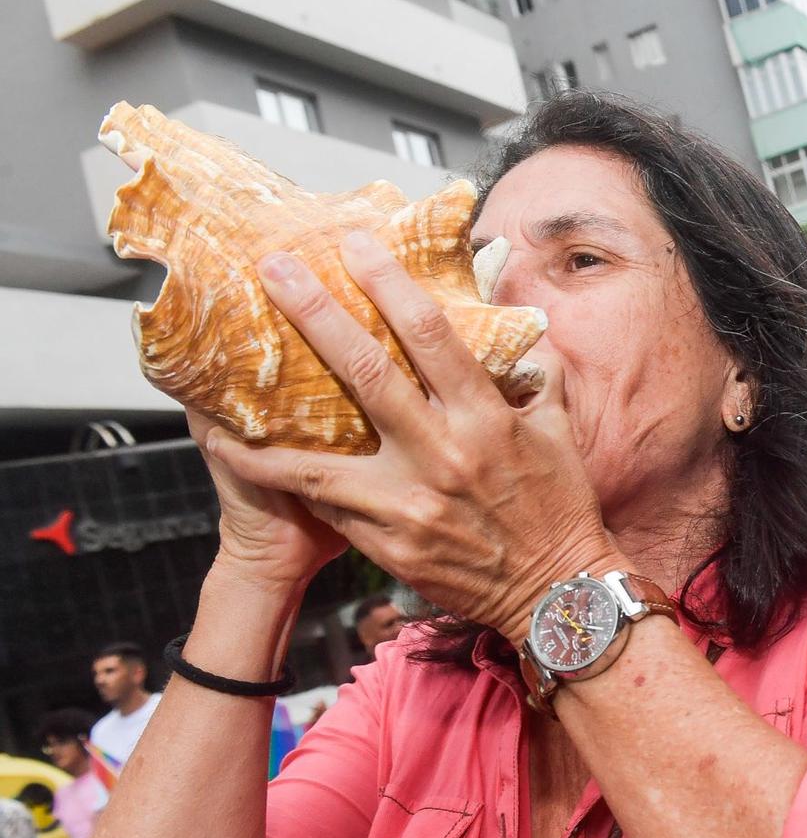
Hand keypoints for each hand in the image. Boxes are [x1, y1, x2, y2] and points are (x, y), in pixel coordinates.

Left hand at [202, 234, 617, 641]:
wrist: (557, 592)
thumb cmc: (559, 508)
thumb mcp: (560, 433)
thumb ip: (538, 375)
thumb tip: (524, 326)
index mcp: (487, 419)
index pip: (431, 335)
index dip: (389, 283)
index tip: (355, 245)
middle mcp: (445, 455)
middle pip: (367, 373)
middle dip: (317, 314)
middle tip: (275, 270)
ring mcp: (410, 503)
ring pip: (321, 454)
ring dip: (267, 417)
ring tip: (217, 383)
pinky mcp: (389, 542)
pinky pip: (323, 502)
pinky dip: (277, 478)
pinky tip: (236, 453)